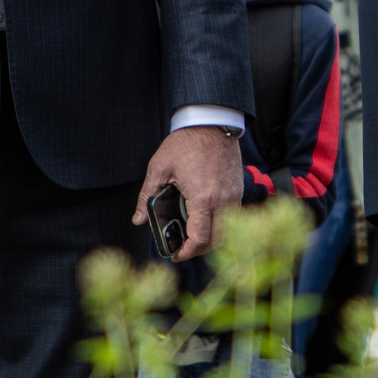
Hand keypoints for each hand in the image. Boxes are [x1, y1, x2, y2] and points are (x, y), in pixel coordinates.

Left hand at [134, 125, 243, 260]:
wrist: (211, 122)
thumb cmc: (186, 142)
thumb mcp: (159, 168)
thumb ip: (148, 196)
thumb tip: (138, 219)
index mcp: (202, 198)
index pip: (200, 238)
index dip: (187, 252)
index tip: (176, 255)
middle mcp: (223, 200)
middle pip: (218, 240)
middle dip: (200, 250)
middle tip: (184, 249)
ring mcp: (234, 195)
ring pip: (228, 230)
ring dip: (212, 238)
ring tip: (195, 236)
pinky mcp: (239, 188)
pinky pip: (233, 216)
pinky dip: (221, 224)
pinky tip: (206, 218)